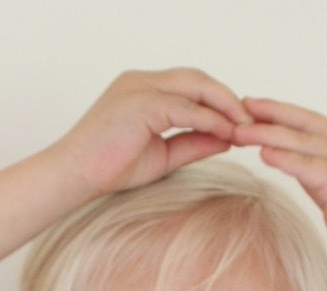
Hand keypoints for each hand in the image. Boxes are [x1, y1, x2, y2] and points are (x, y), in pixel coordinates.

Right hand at [51, 69, 251, 196]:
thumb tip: (226, 139)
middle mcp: (143, 81)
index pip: (192, 86)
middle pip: (197, 78)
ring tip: (244, 126)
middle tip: (252, 121)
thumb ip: (193, 143)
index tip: (241, 123)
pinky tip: (225, 133)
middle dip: (228, 98)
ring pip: (194, 85)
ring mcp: (139, 88)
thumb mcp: (163, 156)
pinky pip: (183, 107)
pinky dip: (208, 119)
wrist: (74, 176)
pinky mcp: (139, 102)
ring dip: (223, 104)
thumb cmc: (109, 168)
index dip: (219, 102)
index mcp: (145, 90)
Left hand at [233, 99, 326, 284]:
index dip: (285, 114)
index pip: (315, 125)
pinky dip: (289, 160)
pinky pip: (314, 169)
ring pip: (308, 143)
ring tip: (242, 130)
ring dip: (272, 134)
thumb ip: (319, 177)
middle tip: (241, 106)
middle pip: (309, 125)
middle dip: (273, 114)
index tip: (255, 108)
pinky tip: (266, 154)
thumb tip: (292, 163)